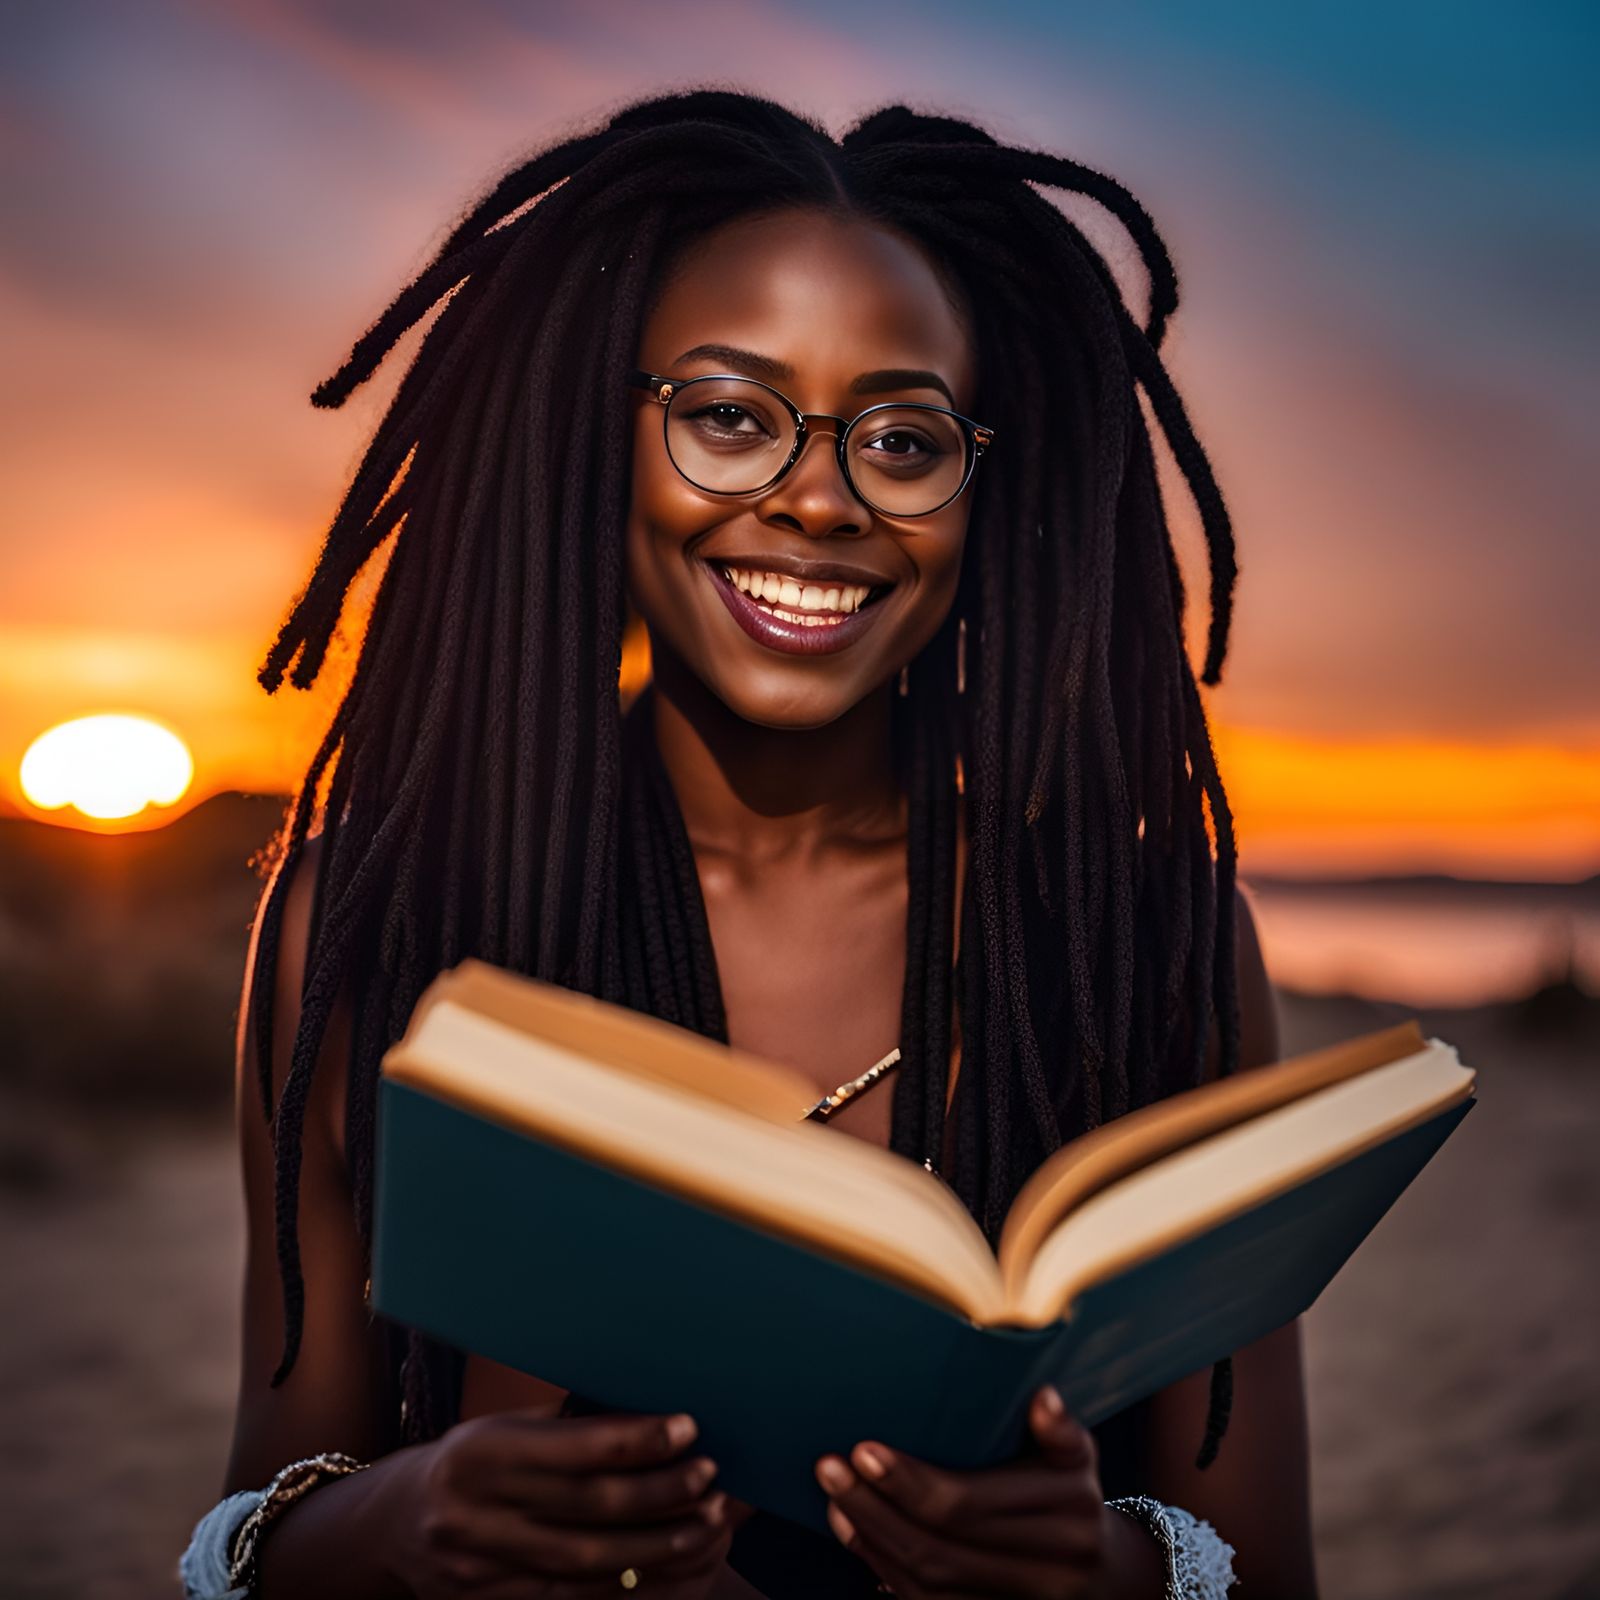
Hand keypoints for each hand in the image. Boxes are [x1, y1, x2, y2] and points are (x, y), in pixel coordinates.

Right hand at [384, 1405, 738, 1597]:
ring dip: (657, 1544)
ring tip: (705, 1522)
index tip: (687, 1427)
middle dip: (659, 1492)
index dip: (638, 1440)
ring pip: (586, 1561)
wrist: (395, 1523)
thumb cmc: (473, 1458)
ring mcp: (480, 1565)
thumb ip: (566, 1426)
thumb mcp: (505, 1426)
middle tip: (709, 1475)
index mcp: (482, 1449)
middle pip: (588, 1507)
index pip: (576, 1447)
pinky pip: (569, 1597)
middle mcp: (476, 1509)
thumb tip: (650, 1415)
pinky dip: (623, 1582)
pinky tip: (664, 1564)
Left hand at [814, 1385, 1118, 1598]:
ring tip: (833, 1496)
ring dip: (871, 1540)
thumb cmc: (1073, 1494)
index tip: (863, 1450)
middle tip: (829, 1467)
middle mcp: (1047, 1571)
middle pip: (939, 1549)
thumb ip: (1059, 1430)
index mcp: (1067, 1517)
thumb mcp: (1076, 1457)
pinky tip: (854, 1532)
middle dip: (875, 1509)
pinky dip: (883, 1568)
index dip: (910, 1482)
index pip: (968, 1505)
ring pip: (929, 1585)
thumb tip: (1043, 1397)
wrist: (1104, 1574)